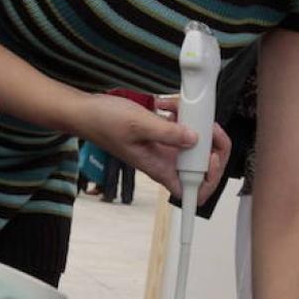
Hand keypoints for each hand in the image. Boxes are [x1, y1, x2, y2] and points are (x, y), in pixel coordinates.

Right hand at [71, 93, 228, 202]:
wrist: (86, 112)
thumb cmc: (104, 123)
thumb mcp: (138, 125)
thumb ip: (168, 132)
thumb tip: (194, 138)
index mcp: (160, 169)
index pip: (193, 193)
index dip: (209, 180)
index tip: (211, 158)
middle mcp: (165, 162)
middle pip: (202, 166)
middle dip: (212, 145)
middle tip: (208, 126)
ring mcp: (165, 148)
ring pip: (196, 144)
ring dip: (198, 126)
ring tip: (186, 110)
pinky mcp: (162, 134)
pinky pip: (183, 128)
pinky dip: (183, 115)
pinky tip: (171, 105)